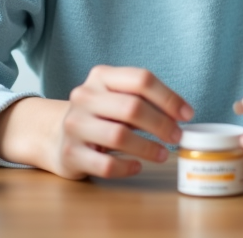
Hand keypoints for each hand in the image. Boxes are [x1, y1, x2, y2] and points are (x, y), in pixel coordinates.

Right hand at [52, 65, 193, 179]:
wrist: (55, 136)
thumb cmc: (99, 116)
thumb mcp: (116, 98)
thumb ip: (144, 101)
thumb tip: (182, 115)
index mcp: (100, 76)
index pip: (141, 79)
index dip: (169, 97)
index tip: (187, 114)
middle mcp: (84, 96)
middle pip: (132, 107)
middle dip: (162, 124)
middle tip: (177, 137)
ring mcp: (75, 125)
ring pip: (119, 136)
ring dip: (148, 147)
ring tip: (163, 154)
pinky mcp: (71, 154)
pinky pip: (105, 164)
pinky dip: (127, 167)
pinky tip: (137, 166)